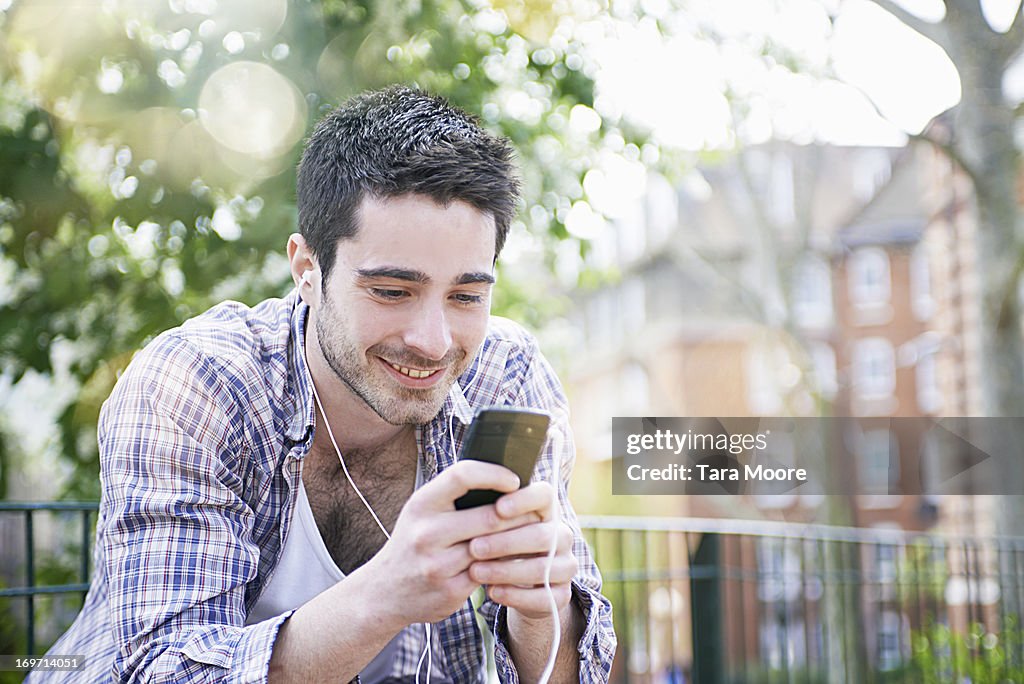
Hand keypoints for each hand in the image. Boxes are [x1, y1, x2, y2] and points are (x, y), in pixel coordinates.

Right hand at [362, 460, 542, 627]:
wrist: (384, 591)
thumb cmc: (412, 542)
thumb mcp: (421, 510)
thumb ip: (452, 494)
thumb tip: (501, 475)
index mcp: (422, 504)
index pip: (461, 476)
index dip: (493, 474)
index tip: (514, 480)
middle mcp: (427, 533)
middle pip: (489, 516)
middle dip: (519, 513)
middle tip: (538, 510)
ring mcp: (437, 565)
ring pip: (494, 547)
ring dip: (517, 541)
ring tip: (533, 532)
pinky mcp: (450, 591)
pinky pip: (489, 573)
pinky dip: (504, 565)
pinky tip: (514, 559)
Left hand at [466, 482, 576, 619]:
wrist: (518, 584)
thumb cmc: (501, 544)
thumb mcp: (497, 527)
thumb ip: (490, 514)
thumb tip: (469, 505)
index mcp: (547, 510)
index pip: (545, 495)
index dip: (524, 500)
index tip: (498, 507)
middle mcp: (562, 535)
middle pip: (542, 535)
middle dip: (505, 542)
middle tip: (473, 547)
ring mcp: (566, 566)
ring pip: (542, 568)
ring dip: (505, 571)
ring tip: (475, 571)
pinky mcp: (562, 595)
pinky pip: (543, 597)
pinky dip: (515, 595)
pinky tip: (493, 591)